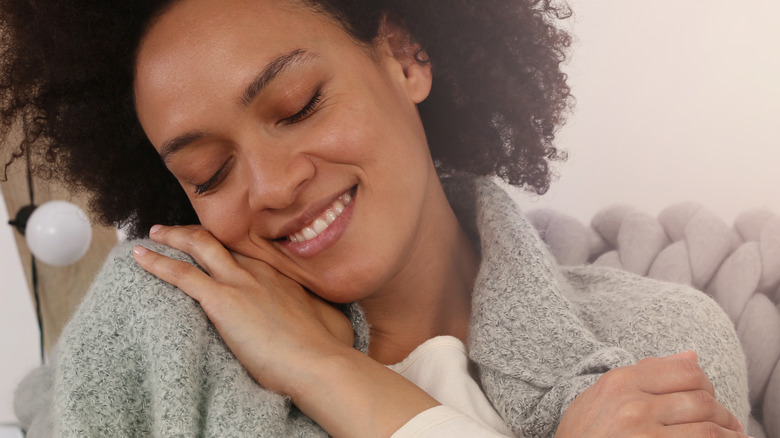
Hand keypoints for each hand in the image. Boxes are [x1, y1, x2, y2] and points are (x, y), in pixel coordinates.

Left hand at [132, 224, 353, 394]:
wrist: (320, 361)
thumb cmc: (329, 348)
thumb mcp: (331, 320)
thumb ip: (321, 312)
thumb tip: (326, 317)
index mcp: (283, 275)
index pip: (249, 251)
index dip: (229, 244)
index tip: (218, 242)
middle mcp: (261, 271)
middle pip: (224, 240)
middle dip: (198, 231)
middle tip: (179, 229)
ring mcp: (241, 282)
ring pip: (200, 246)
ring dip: (175, 237)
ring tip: (155, 233)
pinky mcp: (222, 301)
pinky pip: (182, 274)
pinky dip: (158, 263)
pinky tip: (140, 256)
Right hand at [555, 351, 748, 437]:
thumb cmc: (582, 435)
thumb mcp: (602, 398)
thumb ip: (644, 375)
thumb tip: (692, 356)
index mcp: (620, 382)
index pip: (686, 371)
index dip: (706, 385)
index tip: (709, 399)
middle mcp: (632, 404)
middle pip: (701, 398)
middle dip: (721, 413)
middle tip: (726, 424)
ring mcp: (643, 433)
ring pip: (708, 428)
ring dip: (726, 435)